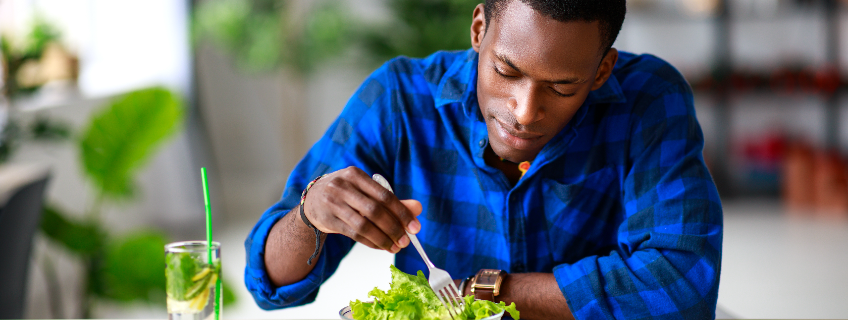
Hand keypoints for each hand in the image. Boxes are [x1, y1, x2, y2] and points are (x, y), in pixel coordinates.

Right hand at [302, 166, 421, 252]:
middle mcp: (342, 186)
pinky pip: (354, 234)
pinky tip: (381, 246)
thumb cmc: (347, 194)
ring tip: (395, 247)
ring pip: (364, 225)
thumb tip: (418, 208)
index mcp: (355, 175)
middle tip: (406, 241)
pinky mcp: (328, 220)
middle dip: (394, 228)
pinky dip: (370, 242)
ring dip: (383, 239)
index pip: (384, 195)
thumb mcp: (366, 191)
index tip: (416, 227)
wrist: (313, 200)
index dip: (402, 212)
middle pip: (375, 210)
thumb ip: (391, 200)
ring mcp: (333, 203)